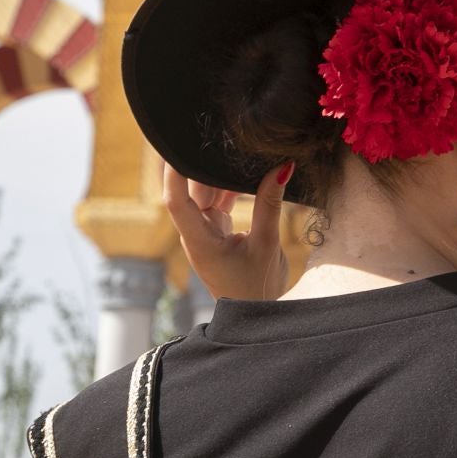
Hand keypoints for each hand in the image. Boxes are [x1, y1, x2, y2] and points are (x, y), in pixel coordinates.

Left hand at [163, 162, 291, 301]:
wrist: (255, 314)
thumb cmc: (257, 287)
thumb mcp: (267, 243)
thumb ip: (270, 204)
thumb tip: (282, 167)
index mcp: (199, 242)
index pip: (176, 201)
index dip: (174, 174)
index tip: (178, 148)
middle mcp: (196, 236)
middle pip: (192, 194)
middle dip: (206, 169)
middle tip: (225, 142)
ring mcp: (206, 234)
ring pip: (206, 197)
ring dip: (220, 180)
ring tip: (239, 157)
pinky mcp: (217, 235)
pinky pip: (218, 206)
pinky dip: (230, 192)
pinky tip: (245, 178)